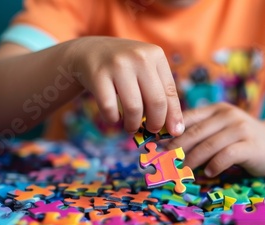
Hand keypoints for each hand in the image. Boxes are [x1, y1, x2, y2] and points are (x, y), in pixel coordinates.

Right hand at [68, 36, 183, 135]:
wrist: (89, 51)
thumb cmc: (124, 68)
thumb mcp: (145, 70)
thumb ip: (160, 93)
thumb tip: (175, 129)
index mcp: (155, 54)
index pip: (170, 92)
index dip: (173, 116)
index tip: (174, 132)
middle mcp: (139, 57)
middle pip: (156, 102)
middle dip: (155, 123)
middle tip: (151, 130)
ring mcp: (117, 65)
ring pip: (134, 108)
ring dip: (133, 125)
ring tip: (131, 127)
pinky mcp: (98, 75)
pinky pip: (110, 108)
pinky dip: (113, 119)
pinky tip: (114, 118)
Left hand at [166, 103, 264, 176]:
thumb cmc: (242, 141)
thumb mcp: (220, 131)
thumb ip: (200, 135)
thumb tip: (167, 149)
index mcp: (215, 110)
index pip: (187, 118)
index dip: (169, 133)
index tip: (155, 147)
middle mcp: (227, 115)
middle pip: (195, 132)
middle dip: (176, 149)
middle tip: (164, 163)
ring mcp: (240, 129)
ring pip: (208, 144)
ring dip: (192, 160)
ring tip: (182, 172)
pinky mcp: (251, 145)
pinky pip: (227, 155)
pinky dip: (214, 165)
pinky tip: (208, 173)